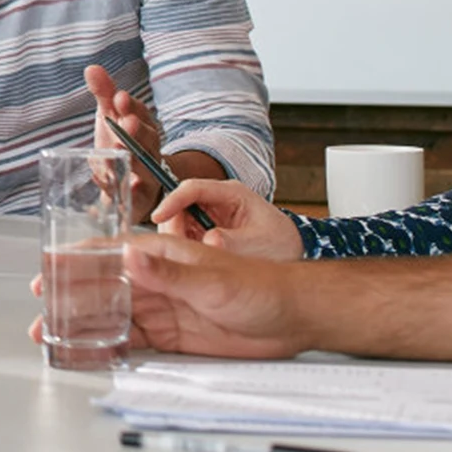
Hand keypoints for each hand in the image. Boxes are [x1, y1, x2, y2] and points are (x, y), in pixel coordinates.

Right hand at [27, 235, 305, 358]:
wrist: (291, 318)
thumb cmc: (259, 286)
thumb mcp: (212, 278)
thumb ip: (169, 273)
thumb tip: (130, 258)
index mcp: (158, 255)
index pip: (105, 255)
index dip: (72, 263)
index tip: (46, 273)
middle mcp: (153, 280)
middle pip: (100, 289)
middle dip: (68, 301)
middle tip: (42, 318)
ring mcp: (160, 307)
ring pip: (111, 316)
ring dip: (83, 327)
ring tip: (56, 340)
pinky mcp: (170, 334)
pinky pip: (132, 340)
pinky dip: (108, 347)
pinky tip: (90, 354)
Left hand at [85, 63, 161, 223]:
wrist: (135, 184)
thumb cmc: (122, 143)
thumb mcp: (110, 116)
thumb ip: (104, 94)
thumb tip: (91, 67)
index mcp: (143, 126)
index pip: (140, 114)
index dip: (131, 107)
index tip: (119, 98)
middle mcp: (149, 149)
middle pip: (147, 138)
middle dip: (136, 130)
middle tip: (125, 123)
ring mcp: (146, 173)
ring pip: (144, 165)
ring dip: (133, 157)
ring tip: (118, 149)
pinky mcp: (139, 196)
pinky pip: (136, 194)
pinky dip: (128, 188)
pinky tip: (116, 182)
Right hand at [153, 179, 302, 259]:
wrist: (292, 258)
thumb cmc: (282, 245)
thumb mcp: (261, 244)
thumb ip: (235, 242)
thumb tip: (209, 242)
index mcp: (232, 194)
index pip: (193, 189)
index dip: (173, 201)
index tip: (159, 216)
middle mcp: (216, 201)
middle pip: (179, 205)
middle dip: (172, 225)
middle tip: (175, 248)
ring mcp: (208, 216)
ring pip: (177, 221)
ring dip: (177, 239)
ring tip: (189, 258)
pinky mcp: (204, 231)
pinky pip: (183, 236)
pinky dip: (182, 248)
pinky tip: (192, 262)